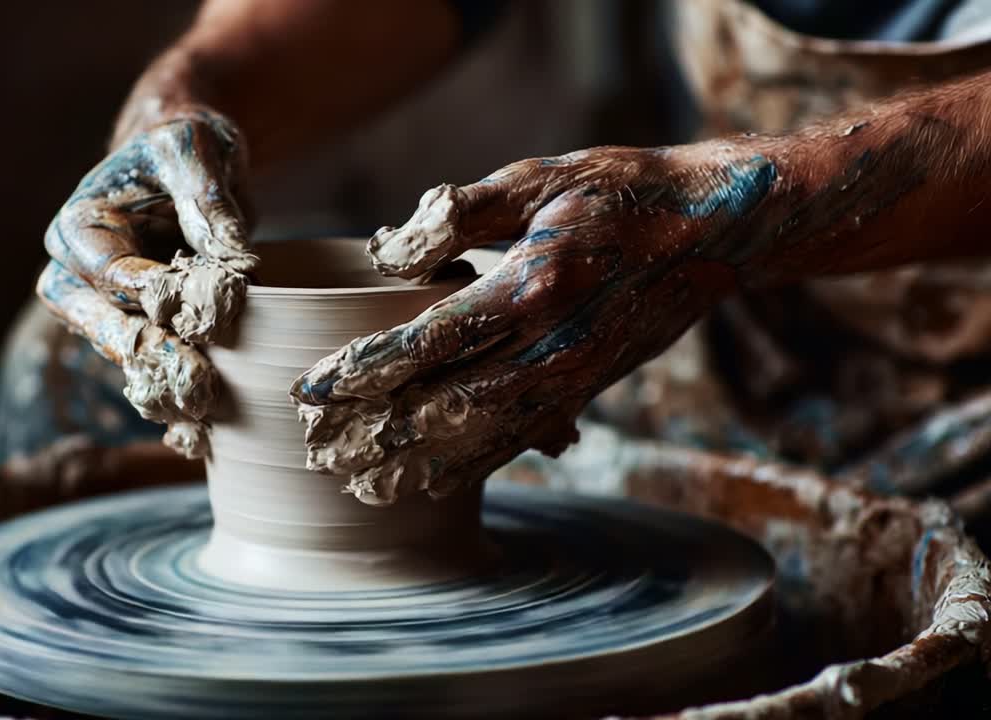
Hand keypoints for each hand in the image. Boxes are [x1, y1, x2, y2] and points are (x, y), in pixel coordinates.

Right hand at [37, 106, 254, 457]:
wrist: (186, 163)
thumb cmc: (183, 146)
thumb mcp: (195, 151)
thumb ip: (207, 199)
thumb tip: (237, 259)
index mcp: (79, 226)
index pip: (110, 270)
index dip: (153, 294)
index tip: (201, 316)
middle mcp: (79, 274)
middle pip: (104, 325)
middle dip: (149, 353)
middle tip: (196, 381)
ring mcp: (106, 308)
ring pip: (126, 354)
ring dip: (163, 382)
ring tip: (203, 408)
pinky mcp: (139, 328)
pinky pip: (149, 364)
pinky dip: (175, 387)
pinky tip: (206, 420)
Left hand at [292, 141, 778, 503]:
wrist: (713, 231)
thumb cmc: (616, 194)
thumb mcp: (537, 179)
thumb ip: (457, 213)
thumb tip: (386, 251)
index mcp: (530, 285)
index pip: (427, 341)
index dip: (365, 370)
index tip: (310, 391)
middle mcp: (549, 345)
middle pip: (444, 404)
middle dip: (375, 433)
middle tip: (315, 452)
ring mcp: (570, 378)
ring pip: (479, 437)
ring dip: (414, 464)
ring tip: (357, 486)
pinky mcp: (585, 393)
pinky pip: (519, 441)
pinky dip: (470, 468)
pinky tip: (428, 486)